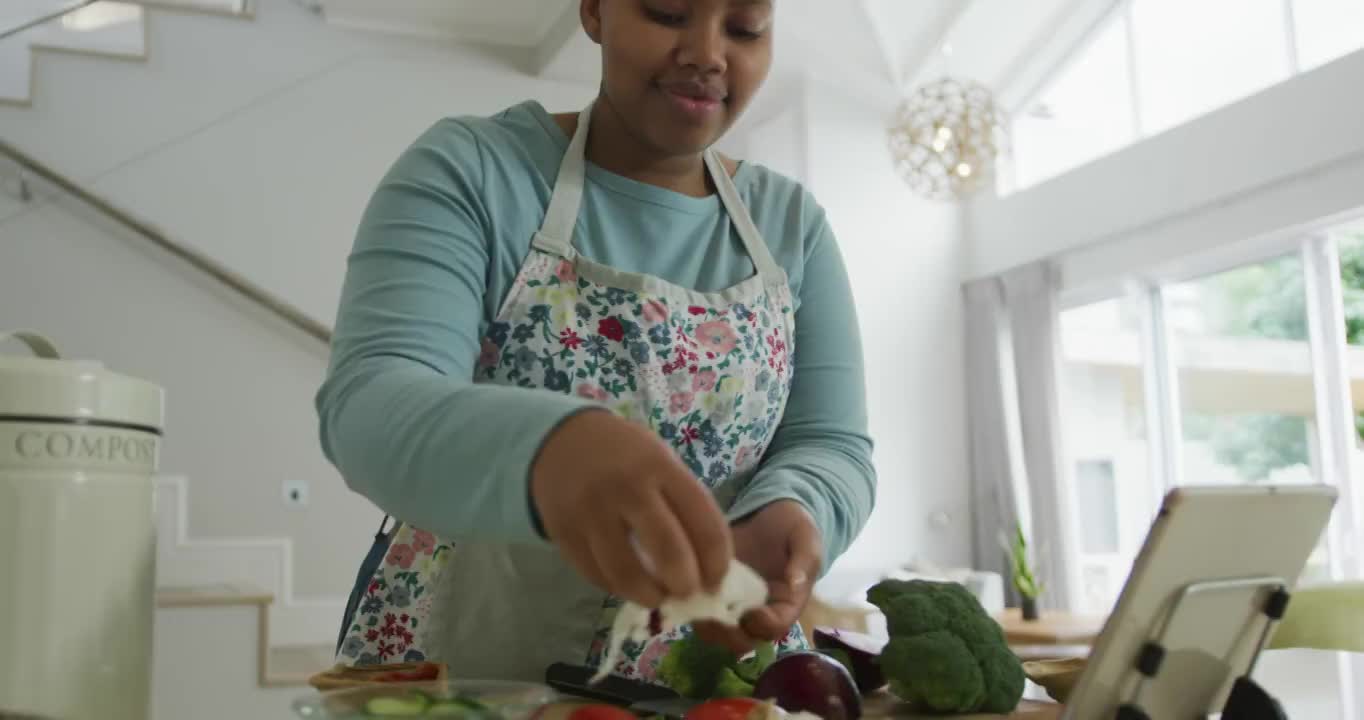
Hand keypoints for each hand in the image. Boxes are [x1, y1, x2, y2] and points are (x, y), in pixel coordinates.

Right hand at [530, 410, 732, 607]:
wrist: (559, 439)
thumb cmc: (624, 455)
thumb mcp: (661, 462)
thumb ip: (683, 506)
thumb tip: (706, 564)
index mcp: (661, 468)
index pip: (704, 524)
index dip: (717, 563)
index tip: (717, 581)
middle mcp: (627, 489)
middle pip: (669, 553)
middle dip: (686, 585)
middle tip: (688, 593)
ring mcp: (591, 513)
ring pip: (627, 575)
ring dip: (651, 596)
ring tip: (658, 596)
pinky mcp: (564, 534)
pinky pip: (597, 576)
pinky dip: (617, 588)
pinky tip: (628, 583)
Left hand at [695, 500, 822, 653]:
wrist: (767, 511)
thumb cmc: (792, 526)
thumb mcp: (806, 537)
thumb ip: (805, 560)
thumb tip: (795, 583)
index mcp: (786, 604)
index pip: (776, 627)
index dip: (764, 625)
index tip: (753, 613)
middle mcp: (758, 611)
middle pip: (744, 639)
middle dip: (730, 634)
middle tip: (716, 615)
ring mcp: (732, 603)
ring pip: (717, 631)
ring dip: (706, 624)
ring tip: (697, 603)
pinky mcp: (709, 590)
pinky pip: (697, 610)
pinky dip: (688, 607)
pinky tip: (683, 589)